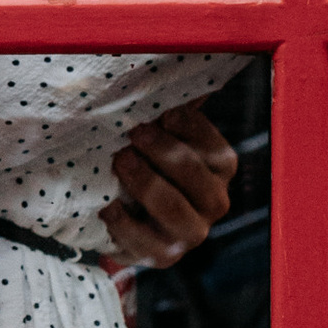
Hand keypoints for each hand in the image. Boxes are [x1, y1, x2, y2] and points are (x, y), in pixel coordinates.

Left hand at [100, 103, 239, 269]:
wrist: (130, 218)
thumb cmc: (149, 164)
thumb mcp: (162, 135)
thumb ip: (169, 109)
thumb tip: (168, 69)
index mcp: (220, 169)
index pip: (215, 149)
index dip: (191, 129)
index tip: (164, 114)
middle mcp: (214, 202)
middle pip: (196, 176)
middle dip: (164, 152)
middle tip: (135, 134)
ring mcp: (190, 234)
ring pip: (173, 208)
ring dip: (144, 182)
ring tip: (119, 160)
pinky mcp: (162, 257)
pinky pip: (144, 242)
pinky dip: (123, 222)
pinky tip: (107, 206)